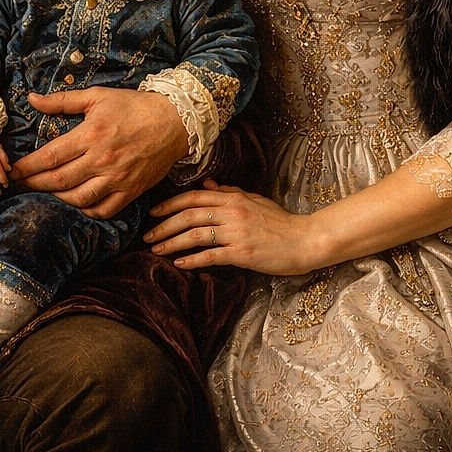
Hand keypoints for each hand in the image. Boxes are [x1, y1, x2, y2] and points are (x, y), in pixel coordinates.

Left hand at [10, 88, 188, 217]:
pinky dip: (85, 210)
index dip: (27, 167)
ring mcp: (117, 179)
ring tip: (44, 192)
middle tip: (19, 185)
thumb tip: (32, 99)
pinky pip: (102, 209)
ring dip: (56, 199)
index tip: (13, 171)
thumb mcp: (97, 96)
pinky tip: (75, 203)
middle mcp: (102, 160)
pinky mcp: (130, 191)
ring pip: (77, 199)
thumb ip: (62, 101)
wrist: (174, 122)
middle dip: (33, 184)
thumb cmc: (133, 106)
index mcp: (91, 135)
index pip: (50, 157)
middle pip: (58, 181)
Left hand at [144, 179, 318, 275]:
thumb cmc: (279, 221)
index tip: (154, 213)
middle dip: (164, 226)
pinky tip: (179, 264)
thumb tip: (206, 187)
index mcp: (232, 198)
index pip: (193, 198)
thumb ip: (229, 193)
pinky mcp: (242, 253)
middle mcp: (231, 212)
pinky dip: (192, 260)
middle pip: (188, 216)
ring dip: (171, 243)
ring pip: (194, 235)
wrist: (304, 240)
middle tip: (147, 236)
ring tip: (156, 251)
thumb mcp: (254, 200)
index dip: (170, 205)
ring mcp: (236, 233)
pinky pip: (210, 256)